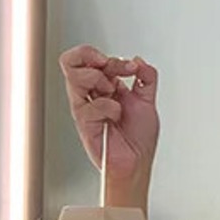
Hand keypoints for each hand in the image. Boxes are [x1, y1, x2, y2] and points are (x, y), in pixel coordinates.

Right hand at [59, 45, 159, 204]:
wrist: (137, 162)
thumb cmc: (138, 140)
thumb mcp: (148, 101)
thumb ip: (146, 78)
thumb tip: (138, 61)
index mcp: (104, 88)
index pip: (93, 59)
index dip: (113, 58)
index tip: (131, 67)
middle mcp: (92, 95)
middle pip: (72, 61)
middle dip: (93, 57)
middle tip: (109, 67)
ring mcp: (85, 107)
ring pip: (73, 76)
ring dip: (98, 79)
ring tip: (112, 93)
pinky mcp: (84, 122)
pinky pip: (90, 104)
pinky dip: (109, 107)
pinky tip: (115, 117)